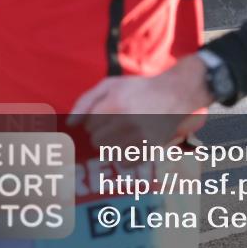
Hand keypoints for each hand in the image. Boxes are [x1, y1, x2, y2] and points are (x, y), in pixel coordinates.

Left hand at [68, 55, 211, 148]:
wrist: (176, 93)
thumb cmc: (139, 88)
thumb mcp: (111, 84)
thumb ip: (86, 101)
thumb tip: (70, 124)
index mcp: (114, 104)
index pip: (88, 125)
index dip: (97, 119)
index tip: (110, 112)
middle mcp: (126, 121)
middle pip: (96, 141)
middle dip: (104, 132)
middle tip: (119, 122)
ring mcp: (140, 136)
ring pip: (110, 152)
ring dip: (115, 144)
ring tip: (127, 131)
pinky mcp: (151, 148)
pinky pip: (125, 162)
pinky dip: (126, 155)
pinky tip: (135, 141)